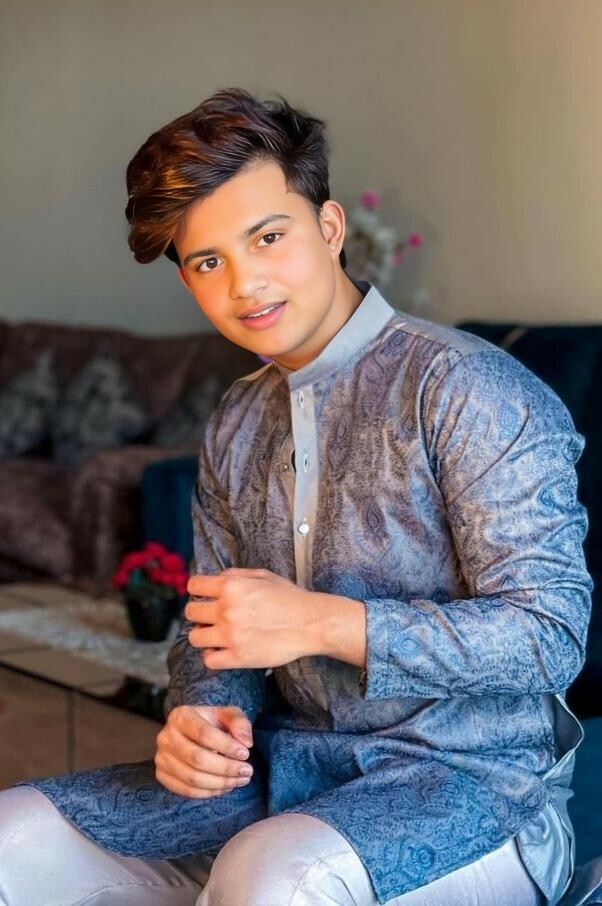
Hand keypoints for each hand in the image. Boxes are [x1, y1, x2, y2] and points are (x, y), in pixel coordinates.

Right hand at [155, 704, 253, 798]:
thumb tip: (246, 742)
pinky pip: (186, 790)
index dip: (227, 746)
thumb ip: (239, 723)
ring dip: (220, 783)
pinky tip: (224, 787)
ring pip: (192, 778)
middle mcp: (166, 736)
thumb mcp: (228, 714)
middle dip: (226, 768)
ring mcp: (162, 757)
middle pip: (197, 758)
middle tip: (247, 771)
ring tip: (240, 780)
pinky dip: (209, 792)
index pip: (204, 733)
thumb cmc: (212, 723)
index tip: (246, 753)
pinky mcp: (162, 775)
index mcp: (181, 716)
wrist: (193, 733)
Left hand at [185, 568, 310, 669]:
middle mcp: (227, 610)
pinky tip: (222, 649)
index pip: (193, 586)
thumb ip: (235, 575)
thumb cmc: (290, 598)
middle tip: (212, 616)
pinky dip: (213, 655)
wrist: (311, 623)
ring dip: (203, 634)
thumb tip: (216, 579)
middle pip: (191, 612)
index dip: (198, 590)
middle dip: (200, 613)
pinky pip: (209, 660)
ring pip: (194, 637)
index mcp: (231, 587)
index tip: (204, 596)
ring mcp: (231, 635)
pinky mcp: (238, 657)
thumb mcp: (263, 575)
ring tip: (215, 634)